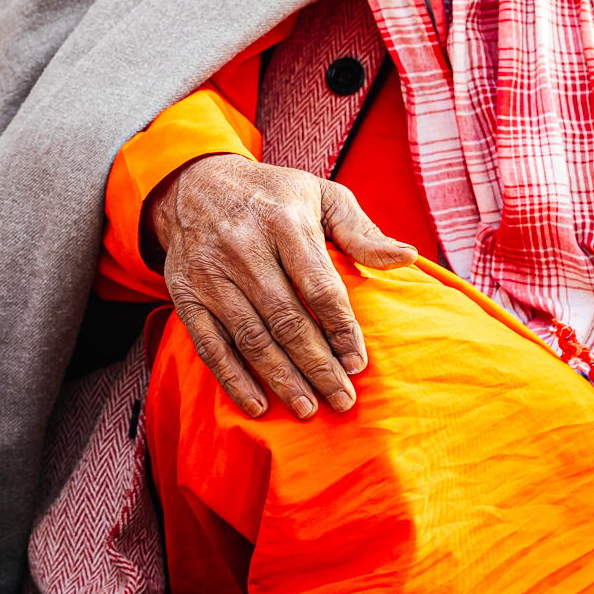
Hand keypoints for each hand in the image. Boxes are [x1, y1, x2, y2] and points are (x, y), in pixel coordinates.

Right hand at [146, 153, 414, 418]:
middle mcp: (242, 246)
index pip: (319, 287)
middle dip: (318, 366)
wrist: (195, 184)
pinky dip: (233, 378)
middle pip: (286, 319)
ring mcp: (210, 273)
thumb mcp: (321, 196)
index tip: (359, 363)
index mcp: (284, 221)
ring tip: (309, 408)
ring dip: (282, 378)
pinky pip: (209, 343)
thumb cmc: (273, 196)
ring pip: (250, 337)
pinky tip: (258, 404)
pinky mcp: (185, 293)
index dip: (341, 330)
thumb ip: (362, 232)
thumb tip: (407, 257)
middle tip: (343, 400)